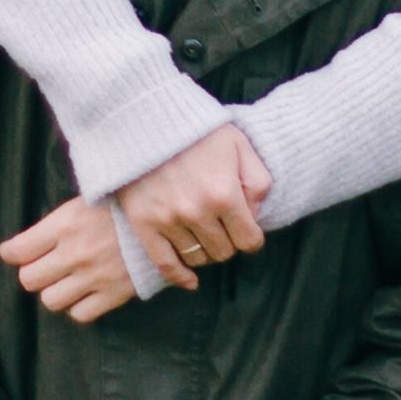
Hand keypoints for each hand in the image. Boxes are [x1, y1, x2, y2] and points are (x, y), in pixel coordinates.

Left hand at [0, 196, 141, 322]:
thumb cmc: (124, 206)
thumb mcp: (87, 200)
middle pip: (29, 279)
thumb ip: (59, 222)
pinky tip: (86, 292)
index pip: (17, 251)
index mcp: (65, 224)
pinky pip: (80, 314)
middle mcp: (74, 253)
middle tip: (45, 266)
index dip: (11, 253)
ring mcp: (93, 276)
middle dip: (33, 273)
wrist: (167, 221)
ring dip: (55, 291)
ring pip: (50, 301)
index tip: (16, 253)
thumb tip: (29, 242)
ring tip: (66, 280)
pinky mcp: (113, 294)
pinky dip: (79, 306)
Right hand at [119, 124, 271, 289]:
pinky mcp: (143, 224)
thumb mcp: (239, 144)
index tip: (246, 231)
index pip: (249, 240)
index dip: (251, 237)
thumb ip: (257, 180)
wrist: (145, 119)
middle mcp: (197, 212)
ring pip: (198, 258)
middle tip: (222, 227)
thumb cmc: (196, 130)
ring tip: (203, 234)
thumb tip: (255, 214)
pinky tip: (190, 280)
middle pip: (224, 252)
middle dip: (228, 242)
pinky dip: (180, 276)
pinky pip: (165, 264)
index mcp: (224, 194)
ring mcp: (168, 220)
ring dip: (205, 251)